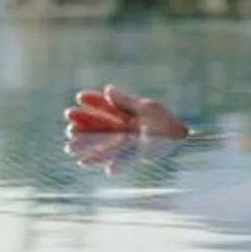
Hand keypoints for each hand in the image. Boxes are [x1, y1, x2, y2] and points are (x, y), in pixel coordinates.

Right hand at [64, 85, 189, 168]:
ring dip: (85, 143)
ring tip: (69, 146)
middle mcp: (125, 126)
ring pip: (102, 142)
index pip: (108, 105)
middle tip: (68, 120)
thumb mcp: (147, 108)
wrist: (181, 144)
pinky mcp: (131, 156)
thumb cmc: (166, 122)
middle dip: (84, 122)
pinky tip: (83, 162)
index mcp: (129, 112)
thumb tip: (107, 89)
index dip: (94, 100)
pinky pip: (111, 158)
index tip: (79, 96)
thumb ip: (126, 101)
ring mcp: (127, 141)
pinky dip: (99, 161)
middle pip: (101, 124)